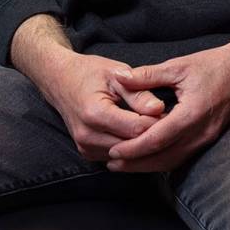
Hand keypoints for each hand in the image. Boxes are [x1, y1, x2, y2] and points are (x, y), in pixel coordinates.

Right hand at [28, 50, 169, 160]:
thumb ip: (138, 93)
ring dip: (142, 144)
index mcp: (95, 113)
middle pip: (132, 145)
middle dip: (152, 135)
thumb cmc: (89, 73)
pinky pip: (116, 156)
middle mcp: (87, 135)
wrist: (60, 80)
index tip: (170, 111)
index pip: (136, 128)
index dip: (157, 122)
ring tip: (155, 126)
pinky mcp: (87, 153)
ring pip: (126, 155)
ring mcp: (85, 147)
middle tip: (168, 121)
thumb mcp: (116, 74)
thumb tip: (160, 109)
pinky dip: (130, 148)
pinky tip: (138, 134)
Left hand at [104, 41, 229, 172]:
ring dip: (148, 165)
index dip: (133, 148)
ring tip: (125, 164)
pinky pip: (183, 156)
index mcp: (192, 115)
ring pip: (173, 161)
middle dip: (136, 164)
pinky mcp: (209, 138)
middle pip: (164, 158)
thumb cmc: (215, 65)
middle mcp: (200, 132)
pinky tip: (149, 158)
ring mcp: (207, 138)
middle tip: (112, 164)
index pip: (157, 140)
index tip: (112, 151)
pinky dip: (163, 160)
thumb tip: (119, 76)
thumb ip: (147, 75)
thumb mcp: (178, 66)